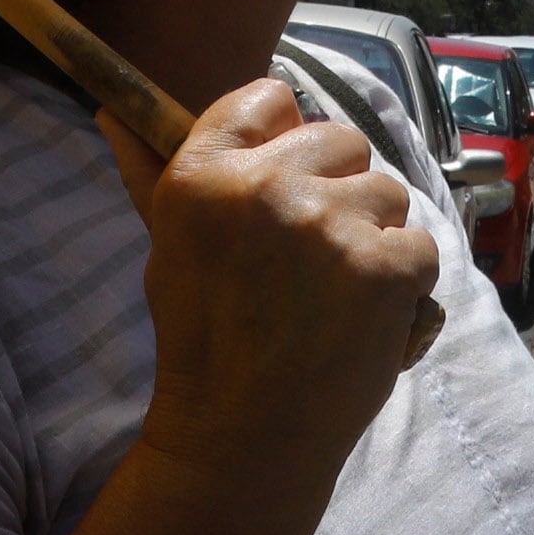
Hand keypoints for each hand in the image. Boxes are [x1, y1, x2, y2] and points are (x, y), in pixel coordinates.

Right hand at [104, 81, 439, 513]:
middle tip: (313, 253)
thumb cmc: (202, 341)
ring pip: (389, 191)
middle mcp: (264, 188)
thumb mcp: (166, 248)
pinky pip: (420, 245)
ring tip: (337, 291)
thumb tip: (114, 113)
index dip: (285, 138)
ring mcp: (328, 226)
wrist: (241, 437)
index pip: (268, 97)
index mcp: (203, 174)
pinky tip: (366, 317)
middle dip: (339, 188)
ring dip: (374, 235)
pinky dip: (404, 284)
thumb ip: (150, 174)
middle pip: (342, 139)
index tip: (283, 180)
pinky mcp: (382, 267)